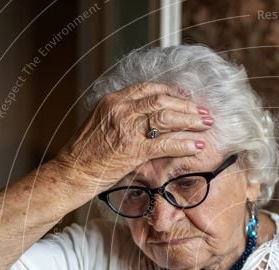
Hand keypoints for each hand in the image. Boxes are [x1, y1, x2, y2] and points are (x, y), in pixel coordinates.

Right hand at [53, 82, 212, 191]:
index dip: (172, 92)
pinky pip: (165, 143)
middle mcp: (120, 109)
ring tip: (207, 125)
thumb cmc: (86, 154)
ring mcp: (126, 128)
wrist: (71, 172)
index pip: (149, 89)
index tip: (187, 96)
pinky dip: (184, 143)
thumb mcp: (102, 124)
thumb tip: (145, 118)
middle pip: (162, 100)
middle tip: (205, 112)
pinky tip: (197, 145)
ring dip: (190, 120)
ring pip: (166, 117)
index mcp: (113, 100)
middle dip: (187, 105)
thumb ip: (122, 116)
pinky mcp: (132, 149)